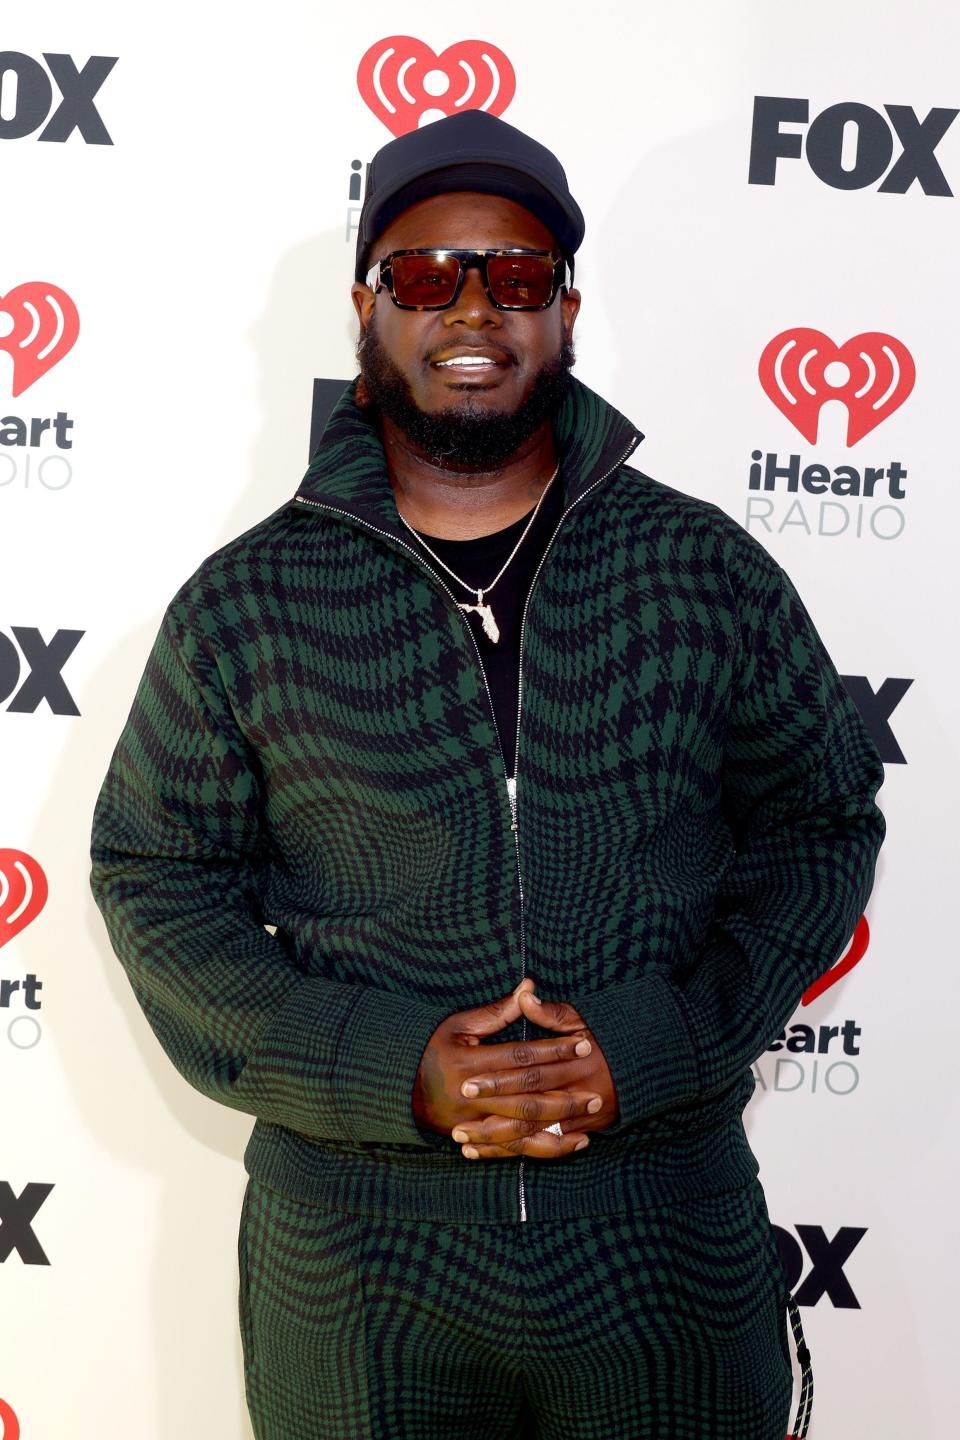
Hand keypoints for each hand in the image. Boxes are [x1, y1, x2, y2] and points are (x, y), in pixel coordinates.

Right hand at [412, 978, 605, 1159]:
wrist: (397, 1086)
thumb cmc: (432, 1047)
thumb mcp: (460, 1024)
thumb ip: (498, 1011)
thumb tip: (529, 987)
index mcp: (468, 1063)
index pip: (521, 1057)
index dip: (554, 1051)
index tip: (584, 1044)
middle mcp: (471, 1097)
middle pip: (527, 1098)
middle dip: (564, 1095)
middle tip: (597, 1090)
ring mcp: (472, 1123)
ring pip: (523, 1130)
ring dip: (560, 1126)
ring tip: (591, 1120)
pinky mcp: (474, 1140)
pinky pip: (514, 1150)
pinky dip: (544, 1149)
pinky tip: (570, 1144)